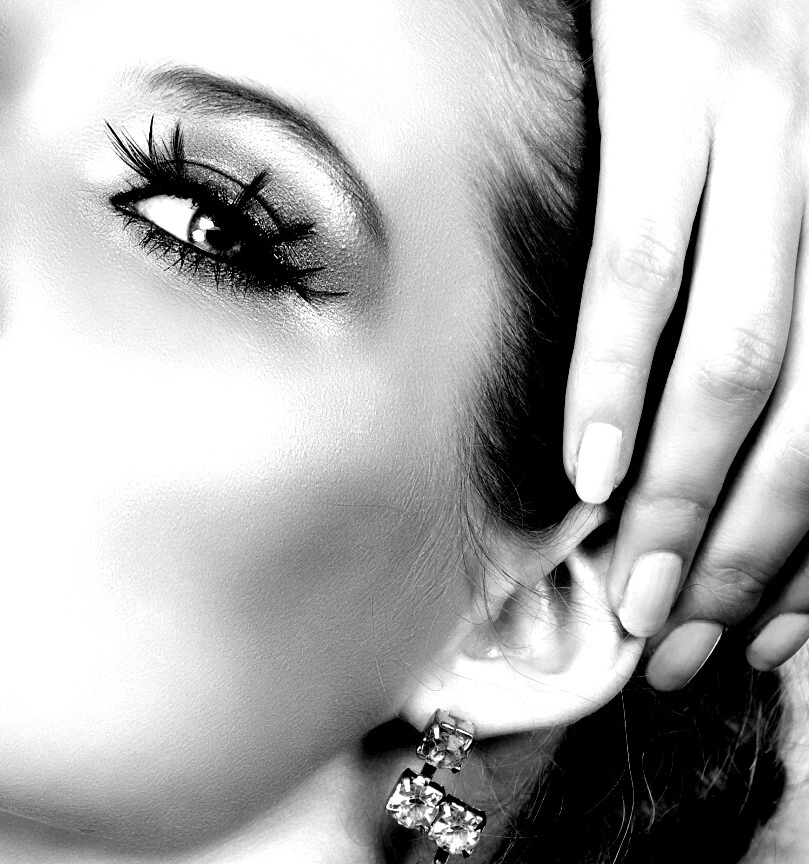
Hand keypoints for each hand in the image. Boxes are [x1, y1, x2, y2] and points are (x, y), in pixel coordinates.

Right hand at [565, 0, 808, 689]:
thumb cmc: (730, 51)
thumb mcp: (775, 181)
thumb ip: (757, 303)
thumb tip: (684, 445)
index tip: (759, 632)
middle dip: (746, 546)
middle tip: (683, 636)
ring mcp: (767, 124)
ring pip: (738, 354)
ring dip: (684, 491)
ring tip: (638, 585)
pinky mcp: (672, 82)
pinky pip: (646, 255)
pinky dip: (614, 369)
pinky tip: (589, 463)